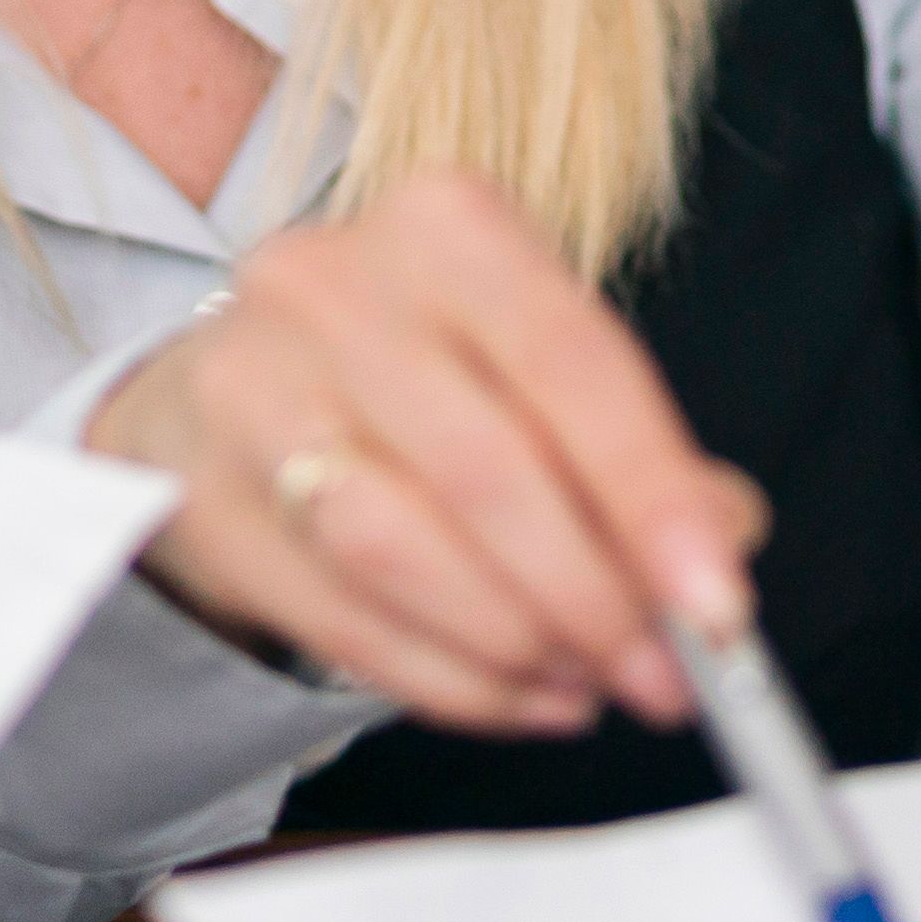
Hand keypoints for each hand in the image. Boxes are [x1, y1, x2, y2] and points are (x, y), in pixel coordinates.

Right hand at [86, 168, 766, 734]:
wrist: (239, 385)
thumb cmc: (427, 376)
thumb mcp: (539, 369)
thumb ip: (642, 456)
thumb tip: (720, 548)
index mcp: (445, 225)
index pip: (571, 360)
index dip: (652, 494)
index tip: (718, 605)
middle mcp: (330, 285)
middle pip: (484, 466)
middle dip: (591, 596)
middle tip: (662, 677)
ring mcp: (248, 389)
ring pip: (396, 547)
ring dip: (515, 642)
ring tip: (584, 683)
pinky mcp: (200, 498)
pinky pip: (340, 617)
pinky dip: (445, 679)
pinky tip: (515, 696)